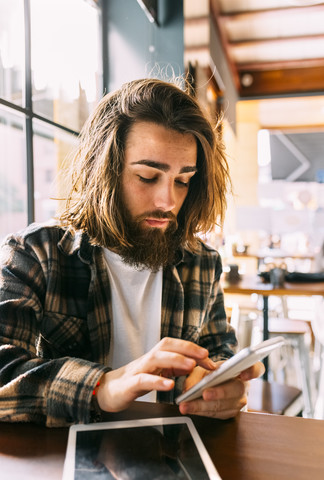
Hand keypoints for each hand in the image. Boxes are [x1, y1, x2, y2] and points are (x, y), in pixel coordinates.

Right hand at [96, 337, 214, 411]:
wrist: (108, 391)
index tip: (209, 357)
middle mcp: (148, 359)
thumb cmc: (135, 380)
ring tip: (191, 365)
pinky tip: (169, 384)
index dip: (192, 348)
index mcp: (156, 356)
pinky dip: (157, 381)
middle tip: (204, 355)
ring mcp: (138, 370)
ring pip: (156, 358)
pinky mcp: (130, 384)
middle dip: (187, 348)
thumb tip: (193, 363)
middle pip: (167, 346)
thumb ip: (174, 367)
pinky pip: (144, 380)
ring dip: (175, 360)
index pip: (175, 345)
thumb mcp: (158, 372)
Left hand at [178, 360, 264, 418]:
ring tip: (187, 405)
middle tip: (205, 393)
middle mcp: (243, 386)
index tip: (244, 374)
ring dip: (203, 406)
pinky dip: (201, 411)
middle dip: (219, 392)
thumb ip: (197, 374)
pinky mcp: (230, 413)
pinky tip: (190, 408)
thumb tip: (189, 387)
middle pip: (236, 390)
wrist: (213, 383)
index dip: (252, 371)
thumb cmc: (211, 373)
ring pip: (224, 405)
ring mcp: (238, 402)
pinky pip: (216, 414)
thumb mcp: (203, 367)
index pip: (256, 369)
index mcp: (242, 369)